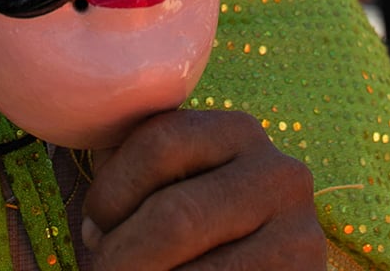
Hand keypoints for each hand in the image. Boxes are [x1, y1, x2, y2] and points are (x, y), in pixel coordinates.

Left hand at [81, 110, 324, 269]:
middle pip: (175, 215)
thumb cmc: (198, 232)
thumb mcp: (172, 185)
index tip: (94, 229)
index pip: (158, 142)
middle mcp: (279, 174)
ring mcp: (299, 233)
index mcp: (238, 132)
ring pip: (193, 268)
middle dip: (120, 255)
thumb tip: (90, 199)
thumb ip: (134, 169)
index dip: (109, 193)